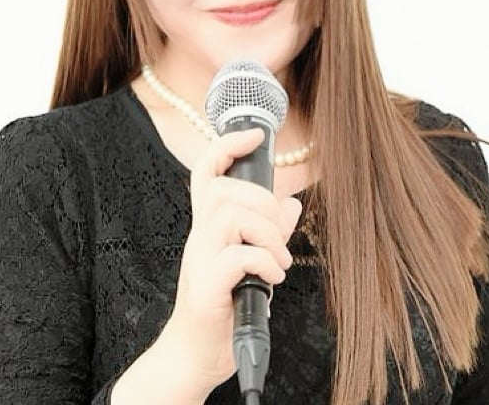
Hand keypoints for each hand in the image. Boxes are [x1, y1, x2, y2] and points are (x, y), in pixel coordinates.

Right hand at [163, 128, 301, 397]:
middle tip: (279, 234)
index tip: (251, 135)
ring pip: (230, 215)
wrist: (196, 352)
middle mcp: (199, 236)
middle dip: (262, 202)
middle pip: (224, 190)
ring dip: (268, 233)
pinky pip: (238, 256)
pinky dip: (265, 261)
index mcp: (208, 226)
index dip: (225, 146)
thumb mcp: (249, 262)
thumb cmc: (224, 304)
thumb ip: (269, 232)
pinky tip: (272, 277)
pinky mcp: (206, 285)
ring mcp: (199, 259)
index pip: (206, 173)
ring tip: (278, 260)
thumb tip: (292, 204)